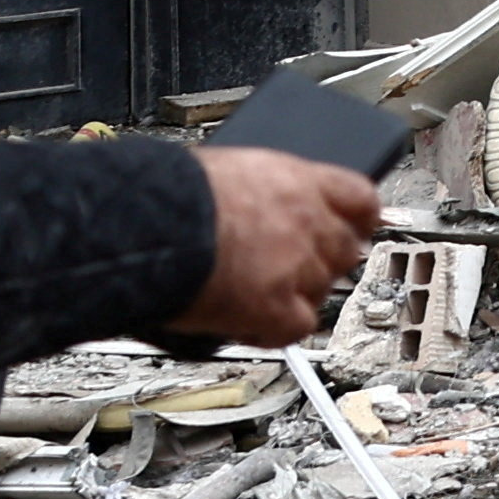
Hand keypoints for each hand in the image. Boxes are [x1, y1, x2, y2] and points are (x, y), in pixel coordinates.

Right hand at [171, 147, 377, 347]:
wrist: (139, 223)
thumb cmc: (164, 192)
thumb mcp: (222, 168)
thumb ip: (255, 188)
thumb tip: (250, 202)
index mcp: (295, 179)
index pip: (359, 197)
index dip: (359, 218)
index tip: (355, 228)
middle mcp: (306, 220)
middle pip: (345, 249)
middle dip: (322, 263)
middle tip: (293, 271)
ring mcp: (295, 265)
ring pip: (323, 289)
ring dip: (296, 296)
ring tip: (259, 297)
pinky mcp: (273, 307)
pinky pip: (295, 327)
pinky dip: (273, 330)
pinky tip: (247, 325)